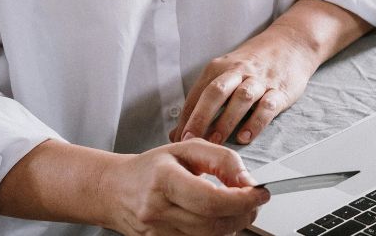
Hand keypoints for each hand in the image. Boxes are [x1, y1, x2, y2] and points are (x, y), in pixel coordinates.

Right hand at [101, 138, 268, 235]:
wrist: (115, 190)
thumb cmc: (151, 168)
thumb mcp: (186, 149)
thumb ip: (221, 160)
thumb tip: (247, 180)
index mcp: (163, 180)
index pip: (211, 200)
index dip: (243, 200)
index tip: (260, 193)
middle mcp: (157, 210)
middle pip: (214, 224)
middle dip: (243, 214)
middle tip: (253, 201)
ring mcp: (156, 233)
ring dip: (231, 225)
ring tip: (234, 208)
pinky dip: (214, 233)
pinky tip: (214, 219)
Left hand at [171, 24, 318, 145]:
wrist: (291, 43)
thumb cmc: (253, 63)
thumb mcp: (226, 72)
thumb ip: (203, 100)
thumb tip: (177, 132)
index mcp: (220, 67)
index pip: (198, 94)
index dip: (186, 117)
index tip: (177, 139)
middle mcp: (239, 71)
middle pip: (216, 92)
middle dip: (201, 117)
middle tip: (190, 139)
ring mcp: (260, 80)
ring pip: (241, 98)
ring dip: (226, 121)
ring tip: (215, 142)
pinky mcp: (280, 90)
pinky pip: (267, 107)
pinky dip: (256, 122)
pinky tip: (246, 137)